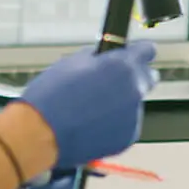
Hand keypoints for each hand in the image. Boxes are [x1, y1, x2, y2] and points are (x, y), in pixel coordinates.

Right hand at [18, 42, 158, 168]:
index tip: (134, 55)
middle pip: (147, 78)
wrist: (40, 133)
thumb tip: (105, 58)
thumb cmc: (52, 96)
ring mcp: (133, 116)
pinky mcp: (127, 138)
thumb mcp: (72, 62)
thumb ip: (98, 58)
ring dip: (121, 103)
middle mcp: (134, 90)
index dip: (138, 52)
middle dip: (133, 77)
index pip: (147, 50)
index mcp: (123, 65)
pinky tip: (92, 124)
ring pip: (134, 103)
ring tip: (91, 109)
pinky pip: (126, 125)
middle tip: (110, 82)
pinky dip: (115, 124)